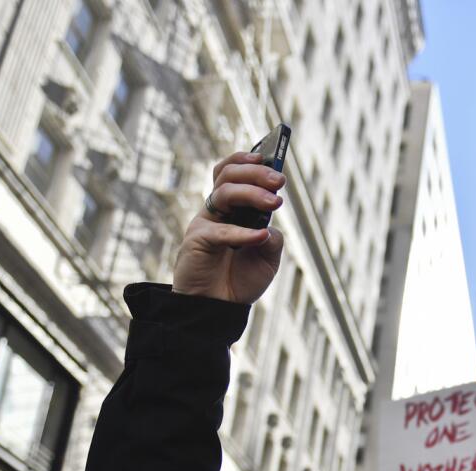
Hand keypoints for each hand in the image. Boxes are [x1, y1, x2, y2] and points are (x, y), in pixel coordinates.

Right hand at [172, 151, 286, 303]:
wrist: (218, 310)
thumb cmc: (239, 282)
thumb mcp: (267, 260)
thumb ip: (272, 239)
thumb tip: (270, 226)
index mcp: (233, 209)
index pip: (235, 173)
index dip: (250, 161)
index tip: (272, 156)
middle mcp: (218, 211)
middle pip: (229, 175)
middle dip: (256, 172)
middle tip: (279, 180)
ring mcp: (205, 223)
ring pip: (224, 192)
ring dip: (252, 193)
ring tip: (275, 203)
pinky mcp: (196, 240)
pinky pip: (221, 230)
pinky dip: (243, 233)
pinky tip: (260, 237)